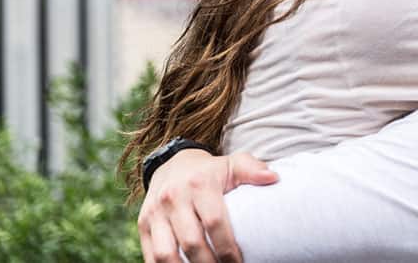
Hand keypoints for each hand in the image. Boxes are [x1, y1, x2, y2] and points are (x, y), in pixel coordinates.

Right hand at [137, 149, 278, 262]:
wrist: (173, 164)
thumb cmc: (210, 171)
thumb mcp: (232, 164)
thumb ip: (252, 169)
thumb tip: (274, 178)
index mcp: (199, 183)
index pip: (215, 222)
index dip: (228, 247)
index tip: (239, 261)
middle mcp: (174, 197)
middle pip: (192, 242)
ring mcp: (155, 212)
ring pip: (167, 254)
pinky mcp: (143, 224)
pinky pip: (151, 255)